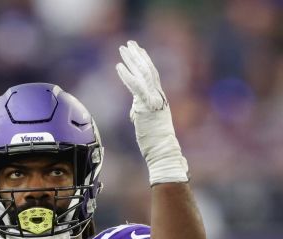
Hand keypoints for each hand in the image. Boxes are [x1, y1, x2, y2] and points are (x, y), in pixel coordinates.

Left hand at [114, 41, 188, 184]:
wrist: (163, 151)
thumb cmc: (155, 142)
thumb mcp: (146, 122)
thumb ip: (141, 112)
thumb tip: (134, 111)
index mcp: (158, 98)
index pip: (152, 75)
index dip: (145, 61)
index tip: (138, 50)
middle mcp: (158, 96)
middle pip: (148, 70)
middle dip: (138, 55)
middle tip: (129, 43)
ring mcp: (154, 100)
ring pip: (144, 74)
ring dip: (132, 60)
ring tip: (123, 49)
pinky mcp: (147, 106)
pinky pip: (137, 87)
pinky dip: (127, 76)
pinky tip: (119, 66)